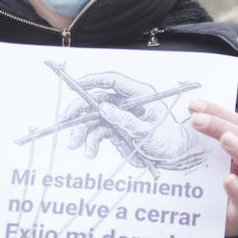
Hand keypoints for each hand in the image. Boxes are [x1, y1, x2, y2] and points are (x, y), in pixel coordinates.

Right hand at [62, 72, 199, 170]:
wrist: (172, 156)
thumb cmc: (168, 139)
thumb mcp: (147, 130)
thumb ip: (125, 120)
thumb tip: (103, 109)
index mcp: (138, 94)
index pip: (112, 81)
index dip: (93, 81)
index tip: (77, 86)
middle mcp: (126, 103)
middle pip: (96, 100)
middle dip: (79, 111)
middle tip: (65, 121)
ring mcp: (120, 116)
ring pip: (93, 119)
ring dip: (82, 132)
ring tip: (76, 145)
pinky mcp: (116, 129)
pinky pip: (98, 133)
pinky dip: (91, 142)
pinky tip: (90, 152)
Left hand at [188, 100, 237, 237]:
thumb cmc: (232, 187)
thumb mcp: (230, 161)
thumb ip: (223, 141)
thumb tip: (197, 113)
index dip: (222, 114)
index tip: (195, 106)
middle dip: (224, 127)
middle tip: (198, 119)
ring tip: (224, 139)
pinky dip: (237, 190)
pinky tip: (227, 180)